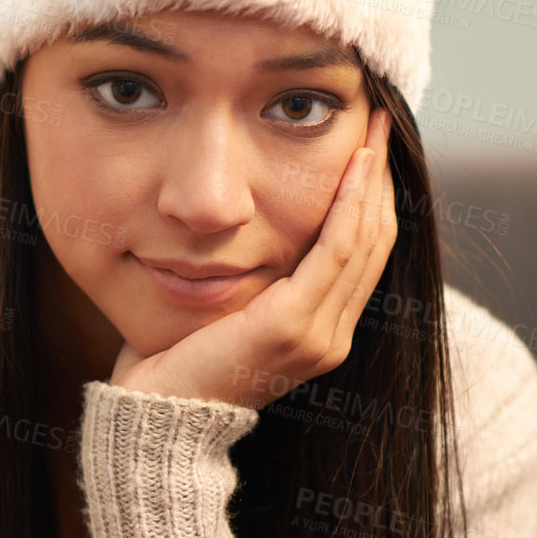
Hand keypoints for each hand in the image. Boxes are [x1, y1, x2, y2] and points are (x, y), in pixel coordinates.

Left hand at [109, 106, 396, 410]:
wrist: (156, 414)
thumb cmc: (174, 362)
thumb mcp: (223, 311)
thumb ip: (247, 282)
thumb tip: (239, 236)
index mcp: (318, 333)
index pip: (362, 255)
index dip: (372, 199)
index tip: (369, 147)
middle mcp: (330, 337)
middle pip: (375, 242)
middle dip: (380, 180)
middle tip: (379, 123)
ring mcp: (318, 335)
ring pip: (364, 242)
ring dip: (372, 182)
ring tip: (372, 132)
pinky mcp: (293, 326)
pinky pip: (336, 252)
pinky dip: (350, 206)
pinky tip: (354, 167)